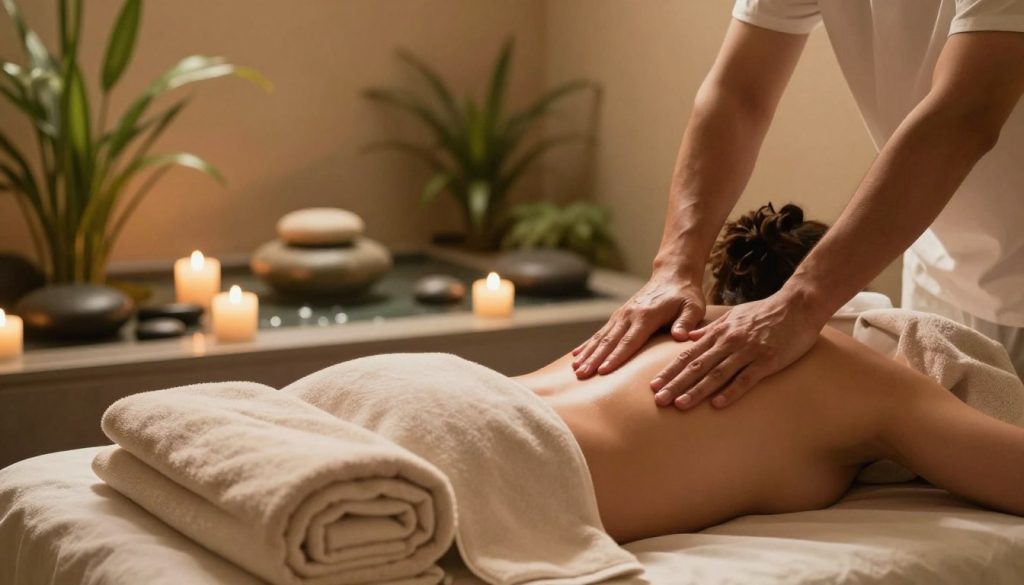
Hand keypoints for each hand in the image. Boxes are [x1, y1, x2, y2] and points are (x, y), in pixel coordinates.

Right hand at [572, 272, 705, 378]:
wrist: (672, 275)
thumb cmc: (685, 295)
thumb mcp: (693, 307)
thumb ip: (687, 322)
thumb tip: (681, 336)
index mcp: (646, 316)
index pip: (629, 341)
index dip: (616, 357)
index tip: (603, 372)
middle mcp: (629, 315)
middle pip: (609, 341)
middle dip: (595, 360)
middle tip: (582, 375)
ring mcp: (621, 315)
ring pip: (601, 338)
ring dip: (588, 354)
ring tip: (576, 370)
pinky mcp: (618, 316)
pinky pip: (600, 333)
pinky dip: (587, 345)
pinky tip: (576, 356)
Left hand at [650, 290, 823, 409]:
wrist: (797, 305)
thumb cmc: (765, 311)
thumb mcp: (733, 316)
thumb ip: (710, 329)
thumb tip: (689, 338)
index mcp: (719, 333)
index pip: (688, 354)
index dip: (670, 371)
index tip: (653, 385)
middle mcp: (729, 342)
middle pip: (697, 366)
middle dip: (676, 384)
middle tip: (658, 400)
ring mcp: (747, 352)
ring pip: (717, 374)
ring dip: (697, 390)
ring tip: (680, 405)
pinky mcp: (767, 361)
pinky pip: (746, 379)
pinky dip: (730, 392)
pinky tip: (717, 404)